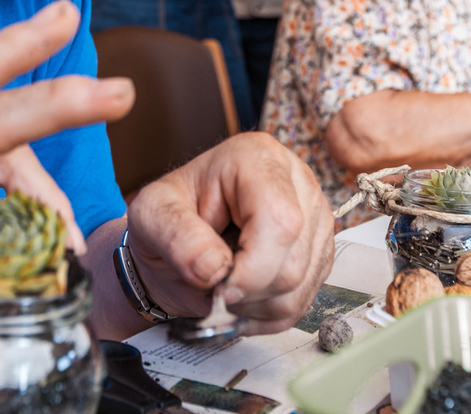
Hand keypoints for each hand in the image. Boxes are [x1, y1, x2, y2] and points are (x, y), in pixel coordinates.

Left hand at [126, 133, 334, 334]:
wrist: (177, 235)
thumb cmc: (169, 216)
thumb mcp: (152, 215)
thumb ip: (177, 238)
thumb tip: (214, 270)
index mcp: (256, 158)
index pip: (279, 220)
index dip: (252, 268)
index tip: (217, 288)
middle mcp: (297, 182)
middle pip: (293, 262)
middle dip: (246, 291)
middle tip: (211, 286)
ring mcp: (314, 218)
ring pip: (300, 288)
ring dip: (254, 305)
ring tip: (222, 286)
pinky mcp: (318, 251)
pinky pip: (303, 301)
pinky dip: (266, 313)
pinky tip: (241, 297)